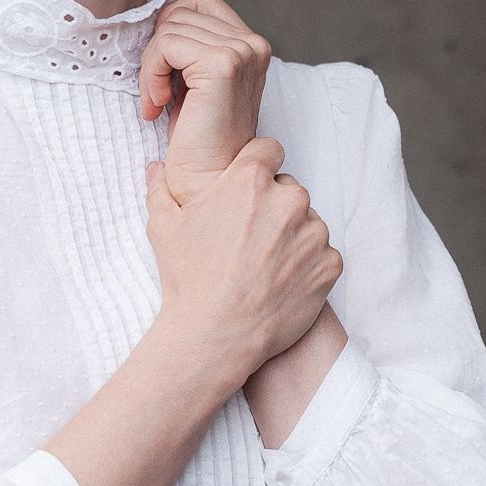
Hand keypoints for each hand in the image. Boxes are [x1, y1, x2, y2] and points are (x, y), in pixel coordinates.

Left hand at [138, 0, 270, 205]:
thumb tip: (160, 13)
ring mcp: (242, 51)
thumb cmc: (197, 137)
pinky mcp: (222, 64)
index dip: (171, 31)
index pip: (199, 1)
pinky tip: (158, 104)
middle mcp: (253, 44)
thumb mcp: (194, 80)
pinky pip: (165, 44)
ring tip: (158, 101)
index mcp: (250, 44)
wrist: (208, 180)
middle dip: (158, 50)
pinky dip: (151, 74)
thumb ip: (189, 43)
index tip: (166, 73)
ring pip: (169, 28)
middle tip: (158, 91)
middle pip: (181, 11)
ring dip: (151, 66)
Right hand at [144, 139, 342, 392]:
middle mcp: (288, 199)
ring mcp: (314, 232)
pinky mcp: (330, 264)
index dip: (257, 166)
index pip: (268, 149)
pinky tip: (281, 283)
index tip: (249, 189)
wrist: (216, 336)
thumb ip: (161, 188)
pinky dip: (308, 266)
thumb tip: (156, 167)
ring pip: (308, 222)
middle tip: (250, 238)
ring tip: (264, 265)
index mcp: (250, 181)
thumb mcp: (163, 227)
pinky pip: (323, 254)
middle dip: (273, 207)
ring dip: (292, 236)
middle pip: (288, 188)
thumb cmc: (188, 280)